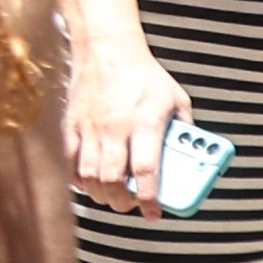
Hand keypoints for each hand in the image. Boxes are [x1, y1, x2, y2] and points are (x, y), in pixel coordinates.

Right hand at [59, 25, 196, 215]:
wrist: (107, 48)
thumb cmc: (143, 74)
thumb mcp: (176, 98)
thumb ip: (184, 128)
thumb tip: (191, 155)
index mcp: (145, 123)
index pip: (147, 171)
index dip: (150, 199)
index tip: (154, 214)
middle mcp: (116, 128)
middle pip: (113, 180)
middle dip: (122, 202)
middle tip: (130, 205)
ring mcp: (92, 127)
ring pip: (90, 175)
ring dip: (101, 194)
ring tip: (111, 196)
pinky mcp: (74, 124)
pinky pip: (71, 161)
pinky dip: (79, 178)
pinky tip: (90, 181)